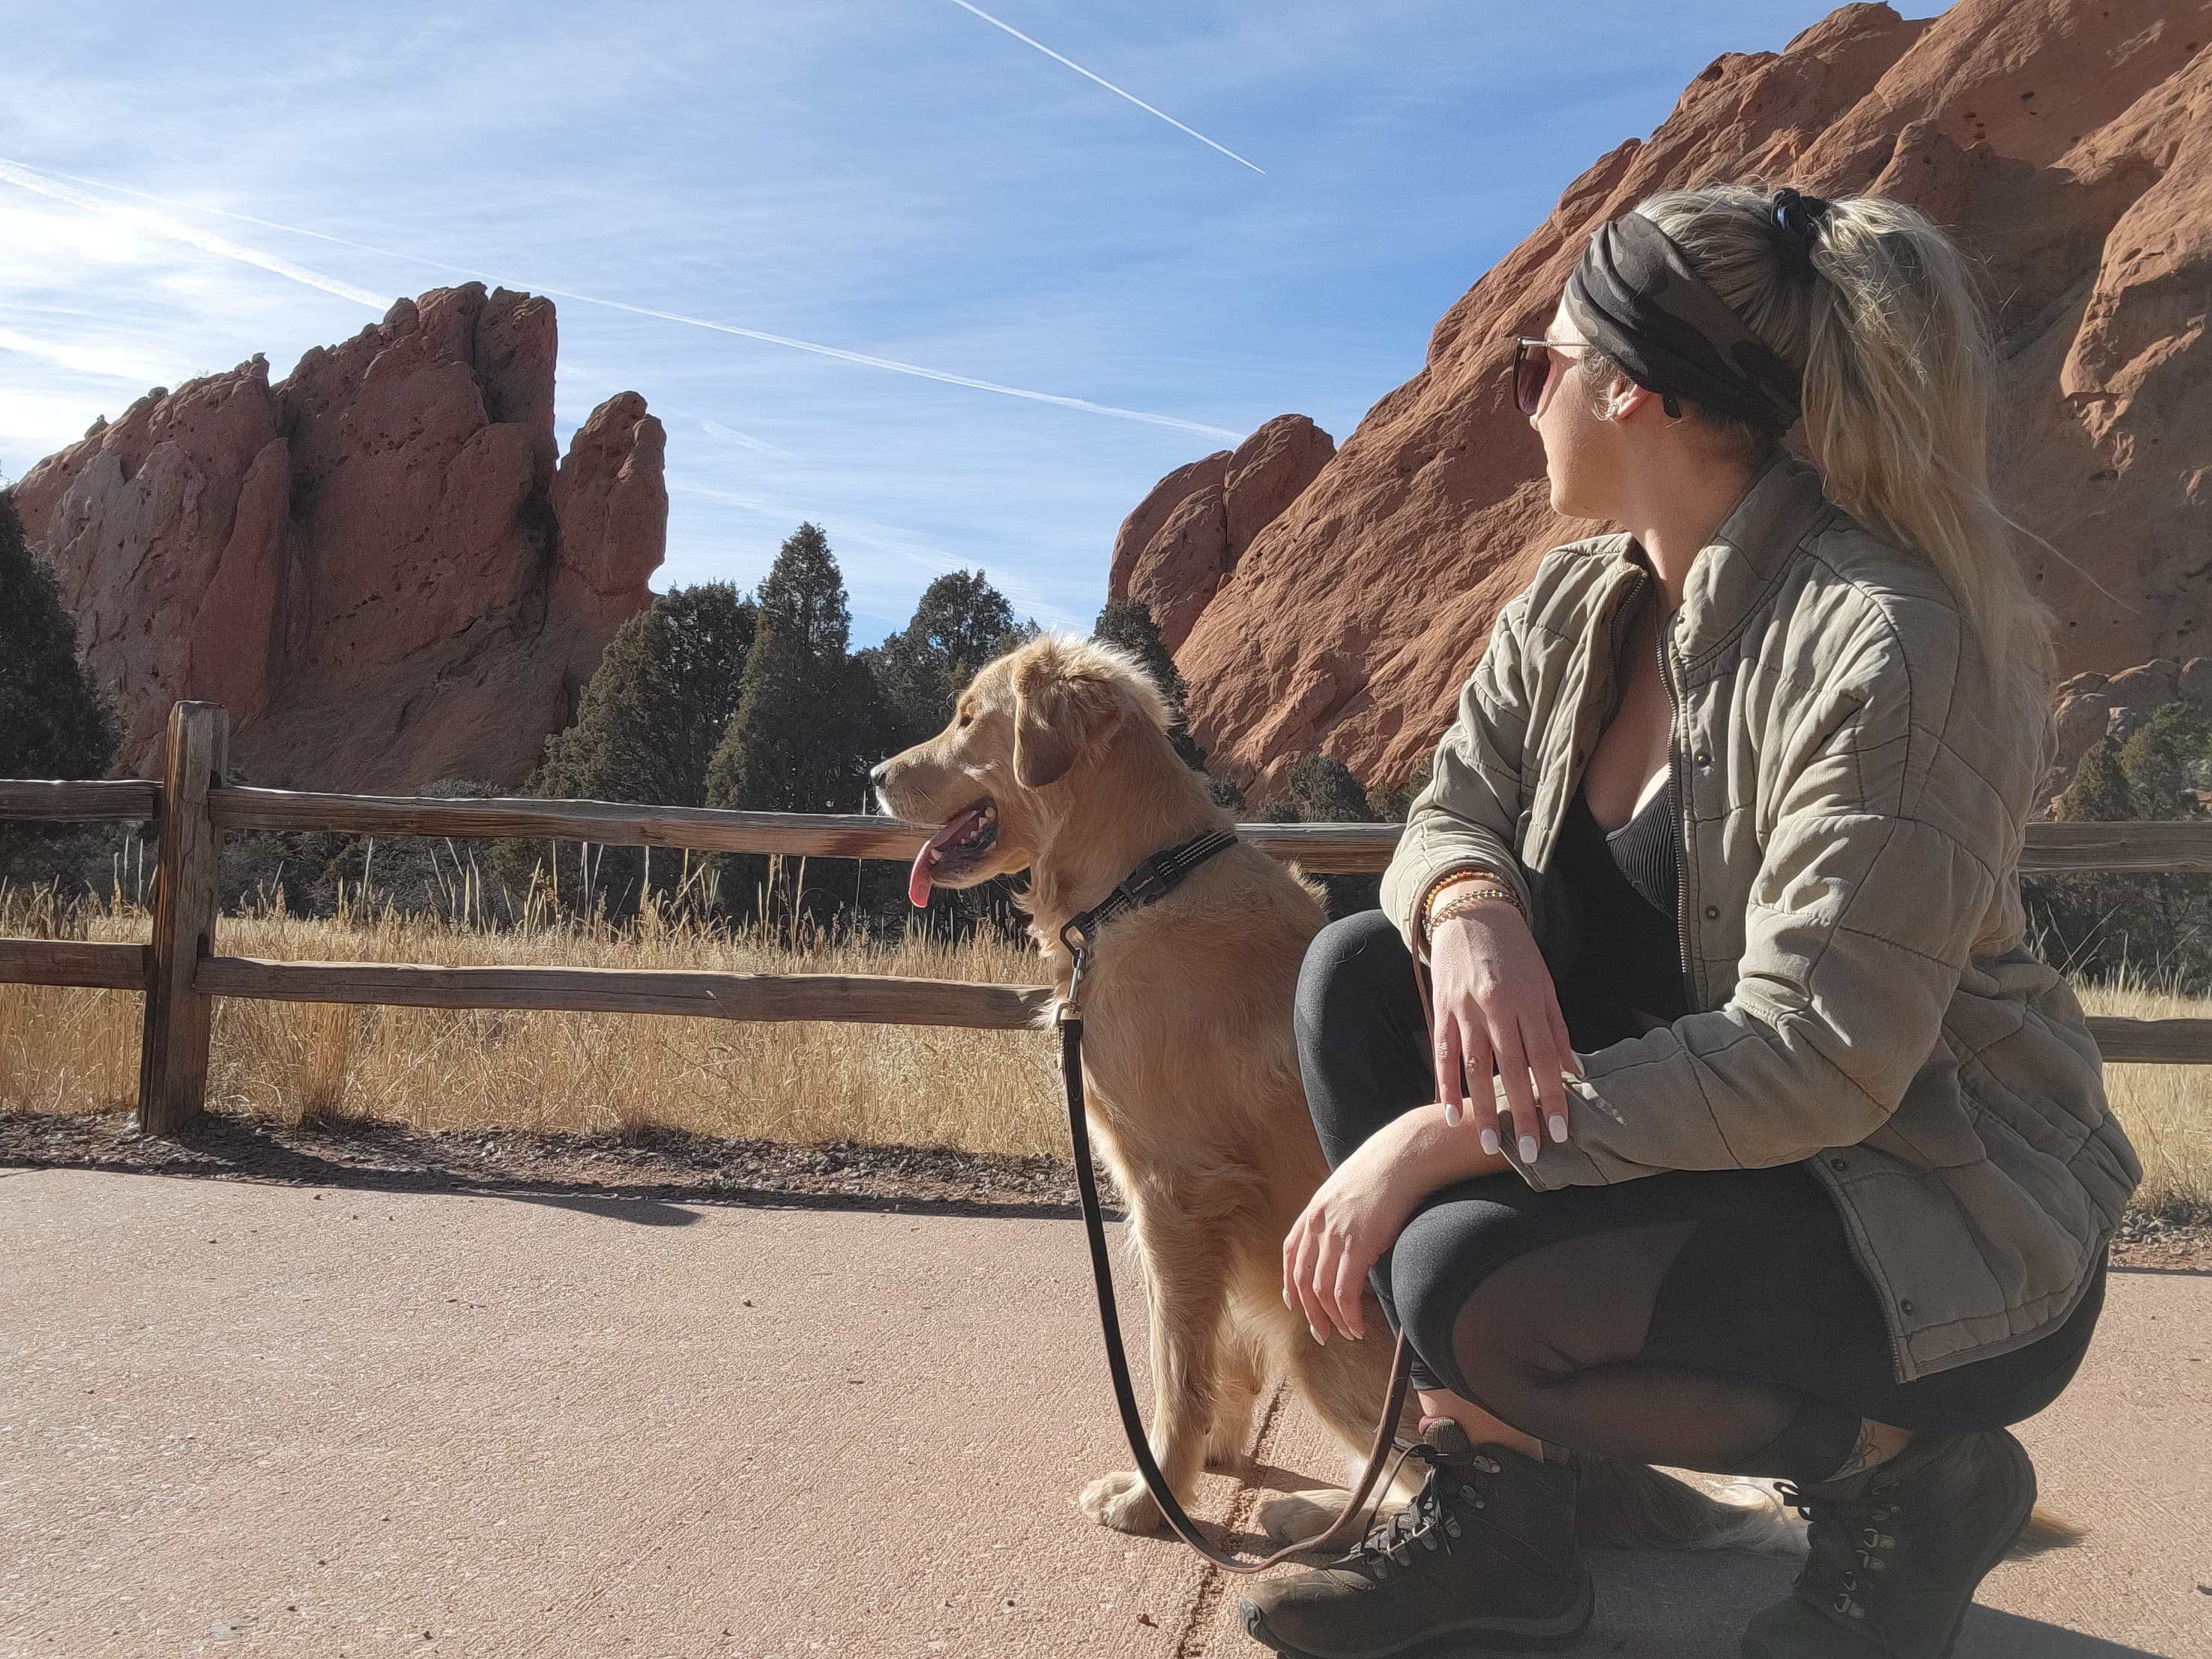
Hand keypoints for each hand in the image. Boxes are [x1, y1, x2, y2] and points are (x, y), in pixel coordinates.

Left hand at [1282, 1129, 1416, 1343]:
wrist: (1403, 1156)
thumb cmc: (1384, 1172)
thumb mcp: (1348, 1193)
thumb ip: (1339, 1217)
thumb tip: (1347, 1241)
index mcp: (1313, 1212)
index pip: (1291, 1255)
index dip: (1291, 1283)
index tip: (1296, 1304)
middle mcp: (1317, 1225)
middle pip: (1302, 1280)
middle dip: (1310, 1312)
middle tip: (1322, 1334)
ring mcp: (1335, 1235)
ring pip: (1321, 1292)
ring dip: (1332, 1319)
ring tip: (1345, 1332)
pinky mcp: (1358, 1245)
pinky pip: (1344, 1292)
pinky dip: (1348, 1315)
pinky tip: (1356, 1325)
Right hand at [1427, 898, 1579, 1164]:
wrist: (1471, 911)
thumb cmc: (1515, 951)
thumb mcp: (1544, 983)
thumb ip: (1556, 1028)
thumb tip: (1573, 1072)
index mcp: (1526, 1000)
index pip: (1544, 1059)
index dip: (1553, 1098)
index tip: (1560, 1132)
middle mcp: (1496, 1007)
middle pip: (1512, 1069)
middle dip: (1521, 1113)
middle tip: (1530, 1152)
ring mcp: (1464, 1009)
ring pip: (1475, 1067)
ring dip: (1482, 1108)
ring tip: (1491, 1143)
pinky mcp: (1441, 1009)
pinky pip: (1443, 1053)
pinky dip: (1445, 1085)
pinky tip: (1450, 1113)